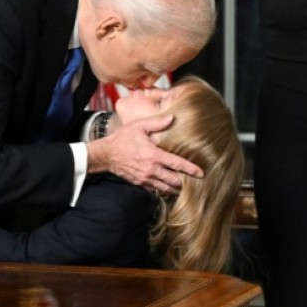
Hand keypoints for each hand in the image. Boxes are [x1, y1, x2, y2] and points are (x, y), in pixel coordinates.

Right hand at [86, 114, 203, 193]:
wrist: (105, 154)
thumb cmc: (122, 138)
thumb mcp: (139, 126)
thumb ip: (157, 123)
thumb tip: (173, 118)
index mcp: (154, 155)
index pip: (177, 164)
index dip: (191, 169)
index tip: (201, 173)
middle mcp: (151, 169)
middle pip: (174, 180)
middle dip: (185, 182)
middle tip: (193, 181)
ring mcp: (145, 178)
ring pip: (165, 188)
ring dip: (175, 188)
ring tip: (183, 187)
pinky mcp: (139, 183)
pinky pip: (155, 189)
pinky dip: (163, 189)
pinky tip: (167, 186)